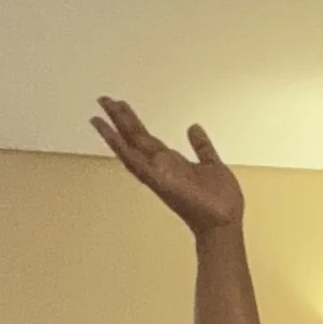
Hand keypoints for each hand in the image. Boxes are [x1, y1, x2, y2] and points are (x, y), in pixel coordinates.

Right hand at [91, 97, 244, 236]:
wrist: (225, 224)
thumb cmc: (220, 202)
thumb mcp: (212, 165)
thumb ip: (201, 147)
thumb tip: (193, 127)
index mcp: (171, 163)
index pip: (146, 138)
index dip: (133, 121)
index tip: (119, 104)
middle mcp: (160, 168)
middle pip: (134, 139)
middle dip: (118, 119)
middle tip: (103, 99)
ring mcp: (157, 175)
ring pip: (129, 149)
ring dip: (113, 132)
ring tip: (97, 116)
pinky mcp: (159, 182)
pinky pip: (136, 164)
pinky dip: (122, 149)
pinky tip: (111, 136)